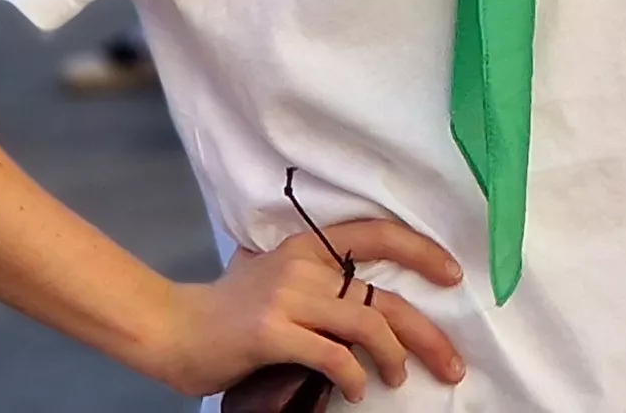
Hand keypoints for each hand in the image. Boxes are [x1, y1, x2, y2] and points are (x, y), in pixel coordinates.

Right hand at [134, 221, 467, 401]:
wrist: (172, 329)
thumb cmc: (227, 310)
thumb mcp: (274, 277)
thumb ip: (316, 280)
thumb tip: (366, 303)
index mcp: (307, 247)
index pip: (377, 235)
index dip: (421, 251)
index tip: (453, 275)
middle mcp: (303, 266)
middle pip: (384, 297)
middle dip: (427, 334)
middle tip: (453, 364)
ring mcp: (288, 298)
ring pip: (369, 325)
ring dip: (395, 358)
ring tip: (398, 378)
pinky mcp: (273, 332)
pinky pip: (335, 357)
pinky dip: (355, 378)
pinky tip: (357, 391)